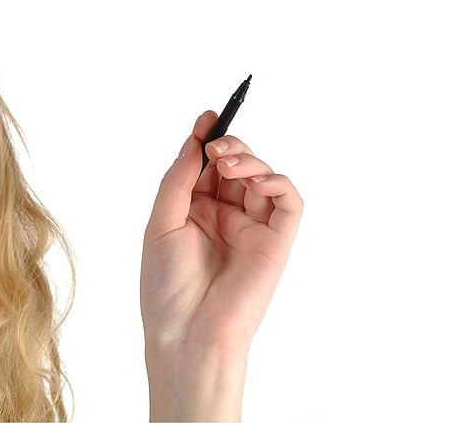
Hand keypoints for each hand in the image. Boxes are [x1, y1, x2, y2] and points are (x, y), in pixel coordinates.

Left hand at [140, 110, 303, 355]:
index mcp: (195, 212)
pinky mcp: (276, 243)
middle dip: (229, 146)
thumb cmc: (166, 288)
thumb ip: (179, 180)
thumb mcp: (162, 223)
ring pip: (264, 177)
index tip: (207, 117)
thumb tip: (194, 140)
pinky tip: (258, 180)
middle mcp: (225, 216)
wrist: (186, 334)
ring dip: (250, 160)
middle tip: (217, 147)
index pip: (208, 166)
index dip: (208, 139)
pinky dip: (279, 182)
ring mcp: (252, 228)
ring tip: (229, 163)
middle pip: (237, 165)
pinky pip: (289, 203)